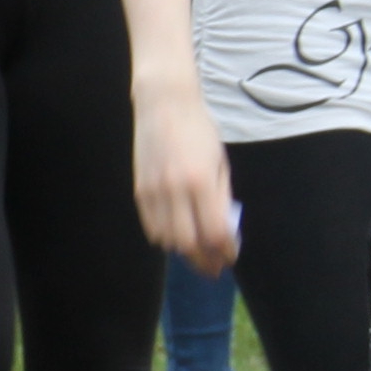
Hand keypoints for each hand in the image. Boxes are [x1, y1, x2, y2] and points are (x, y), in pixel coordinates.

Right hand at [130, 83, 238, 269]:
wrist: (163, 105)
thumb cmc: (199, 130)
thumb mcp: (219, 162)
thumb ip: (221, 198)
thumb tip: (224, 232)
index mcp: (200, 182)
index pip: (214, 232)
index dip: (225, 250)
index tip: (231, 256)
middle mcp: (174, 190)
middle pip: (188, 244)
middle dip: (204, 259)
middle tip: (215, 265)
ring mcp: (153, 192)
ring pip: (167, 240)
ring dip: (184, 250)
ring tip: (197, 251)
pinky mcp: (139, 191)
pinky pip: (151, 228)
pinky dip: (165, 237)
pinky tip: (177, 235)